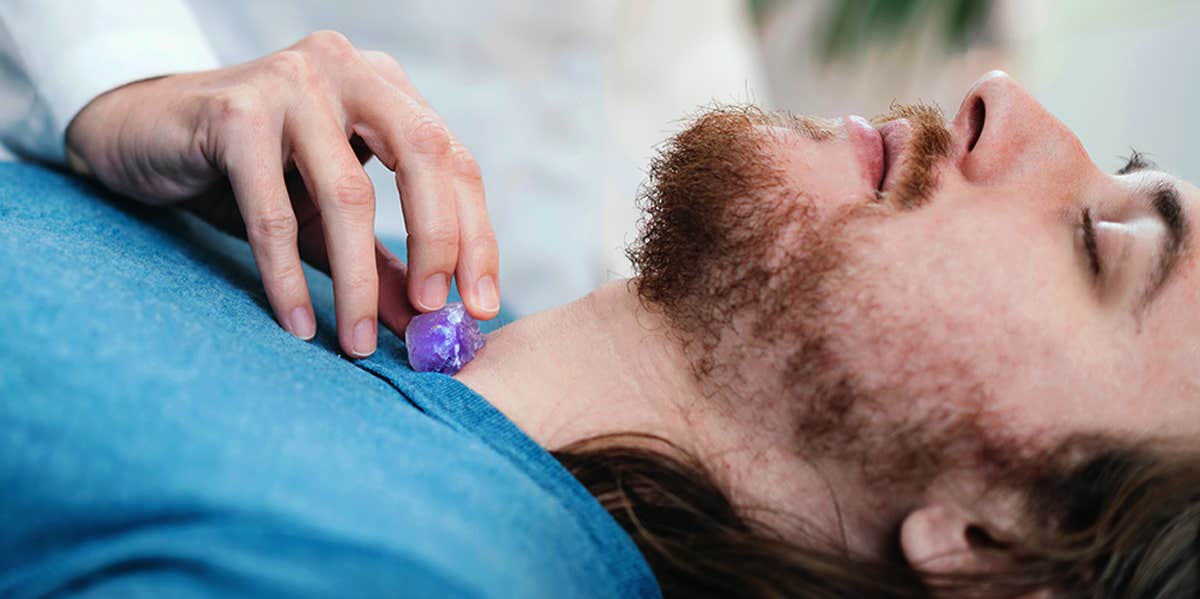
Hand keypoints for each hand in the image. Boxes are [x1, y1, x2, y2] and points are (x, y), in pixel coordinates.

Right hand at [65, 30, 499, 357]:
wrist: (142, 132)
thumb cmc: (249, 173)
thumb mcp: (325, 217)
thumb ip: (380, 262)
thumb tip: (424, 323)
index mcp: (385, 87)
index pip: (454, 160)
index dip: (475, 235)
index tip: (481, 307)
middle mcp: (347, 70)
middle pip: (423, 156)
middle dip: (438, 242)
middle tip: (435, 313)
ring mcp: (291, 83)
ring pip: (347, 193)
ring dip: (358, 279)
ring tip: (360, 341)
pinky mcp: (233, 112)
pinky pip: (272, 211)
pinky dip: (286, 276)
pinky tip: (300, 323)